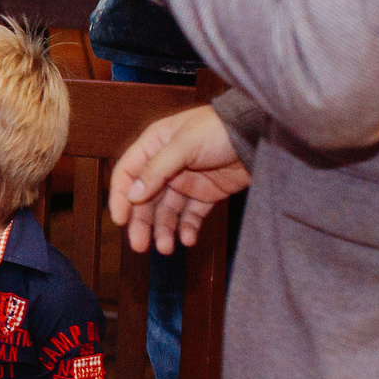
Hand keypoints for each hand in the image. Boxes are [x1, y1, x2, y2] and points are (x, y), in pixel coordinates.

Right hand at [108, 102, 249, 254]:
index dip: (120, 197)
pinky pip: (191, 215)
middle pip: (145, 199)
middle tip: (140, 246)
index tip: (120, 220)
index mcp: (153, 146)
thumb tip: (132, 196)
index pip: (127, 173)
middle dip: (142, 222)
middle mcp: (165, 165)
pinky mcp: (206, 194)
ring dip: (164, 230)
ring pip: (167, 211)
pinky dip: (188, 228)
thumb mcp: (183, 146)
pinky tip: (188, 240)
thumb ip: (156, 171)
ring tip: (166, 248)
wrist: (259, 134)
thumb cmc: (218, 129)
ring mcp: (186, 180)